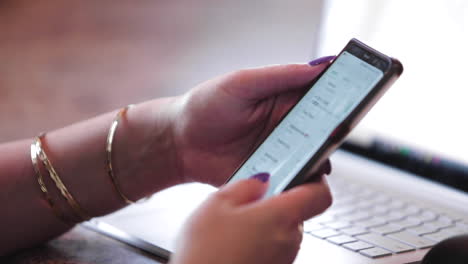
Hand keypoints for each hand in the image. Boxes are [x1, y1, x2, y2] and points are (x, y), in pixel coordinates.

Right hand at [169, 175, 331, 263]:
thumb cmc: (206, 253)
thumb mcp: (217, 203)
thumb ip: (245, 185)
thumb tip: (260, 181)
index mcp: (281, 216)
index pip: (320, 195)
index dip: (315, 180)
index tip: (304, 172)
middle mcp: (289, 239)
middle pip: (296, 212)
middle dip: (275, 204)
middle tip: (248, 201)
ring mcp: (284, 258)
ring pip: (283, 231)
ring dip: (266, 224)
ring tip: (233, 226)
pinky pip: (273, 249)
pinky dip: (260, 242)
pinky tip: (233, 244)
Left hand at [171, 61, 332, 184]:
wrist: (181, 143)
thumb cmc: (207, 105)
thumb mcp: (242, 82)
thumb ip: (279, 75)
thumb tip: (319, 66)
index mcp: (285, 98)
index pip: (322, 94)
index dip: (341, 94)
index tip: (357, 93)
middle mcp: (289, 124)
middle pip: (324, 128)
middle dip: (334, 130)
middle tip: (337, 130)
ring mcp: (282, 150)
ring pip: (314, 155)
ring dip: (319, 157)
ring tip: (317, 157)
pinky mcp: (272, 172)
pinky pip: (295, 177)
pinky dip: (302, 179)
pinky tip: (299, 177)